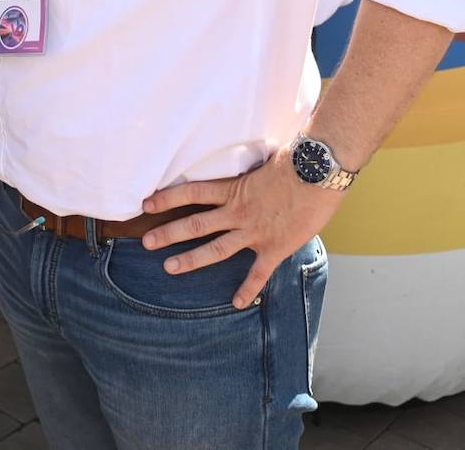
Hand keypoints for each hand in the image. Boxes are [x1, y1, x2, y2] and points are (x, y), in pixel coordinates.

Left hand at [139, 148, 345, 308]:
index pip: (191, 192)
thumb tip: (244, 166)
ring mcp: (254, 231)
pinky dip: (247, 289)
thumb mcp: (262, 161)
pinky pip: (257, 273)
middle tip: (146, 243)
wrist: (318, 173)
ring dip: (191, 260)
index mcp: (233, 188)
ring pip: (216, 249)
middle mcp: (238, 211)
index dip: (167, 198)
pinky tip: (238, 303)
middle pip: (195, 224)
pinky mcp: (275, 247)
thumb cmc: (295, 161)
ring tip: (169, 268)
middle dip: (168, 234)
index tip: (146, 204)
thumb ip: (249, 172)